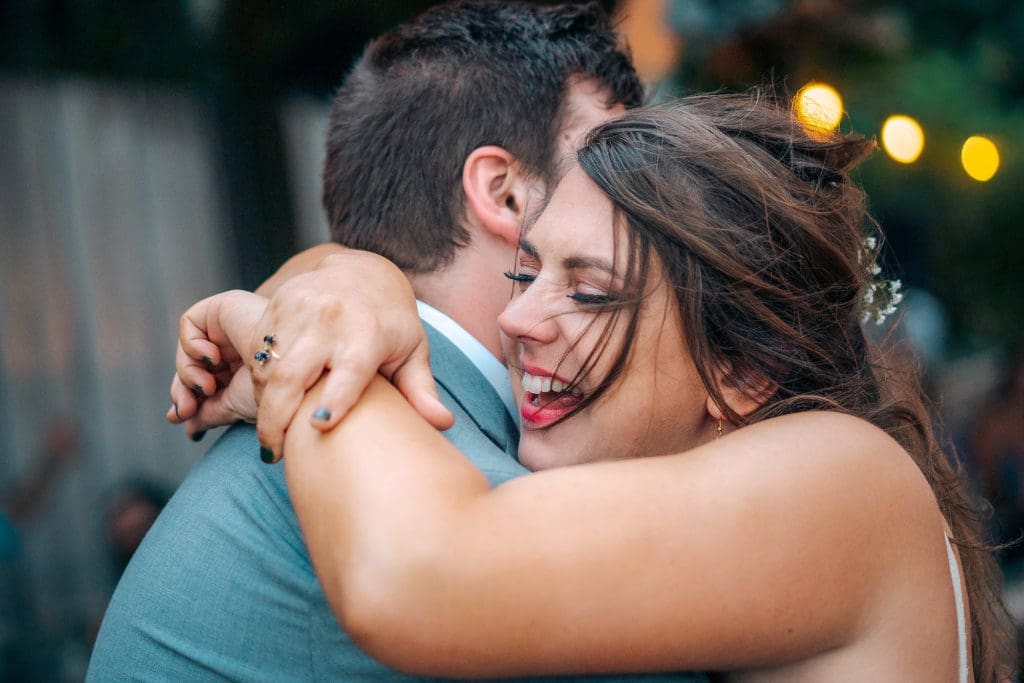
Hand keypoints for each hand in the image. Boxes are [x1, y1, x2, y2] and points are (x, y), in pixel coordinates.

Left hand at [167, 290, 267, 438]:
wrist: (287, 372)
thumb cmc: (273, 391)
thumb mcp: (234, 408)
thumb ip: (208, 415)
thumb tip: (188, 429)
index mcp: (244, 367)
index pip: (205, 380)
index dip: (190, 397)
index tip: (185, 416)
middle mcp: (237, 345)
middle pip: (193, 364)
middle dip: (184, 389)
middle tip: (186, 409)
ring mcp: (231, 326)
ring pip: (188, 349)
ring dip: (188, 373)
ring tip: (209, 386)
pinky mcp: (224, 307)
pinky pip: (189, 323)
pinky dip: (191, 345)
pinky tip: (212, 358)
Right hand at [250, 251, 452, 461]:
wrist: (362, 269)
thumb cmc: (392, 321)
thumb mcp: (412, 351)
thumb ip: (421, 390)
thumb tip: (443, 424)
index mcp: (369, 333)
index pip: (350, 370)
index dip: (336, 398)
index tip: (321, 426)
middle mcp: (331, 319)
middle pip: (292, 374)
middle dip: (275, 418)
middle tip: (272, 452)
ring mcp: (300, 308)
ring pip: (266, 366)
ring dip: (264, 402)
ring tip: (272, 428)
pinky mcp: (277, 302)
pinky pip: (255, 349)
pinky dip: (257, 378)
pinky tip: (269, 396)